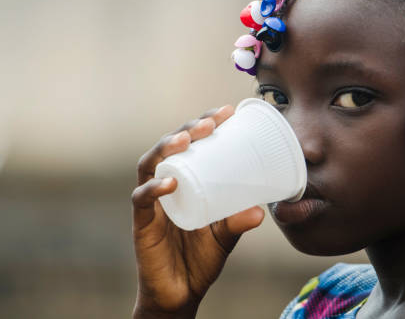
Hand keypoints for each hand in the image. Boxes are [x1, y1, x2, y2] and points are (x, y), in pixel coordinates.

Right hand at [132, 105, 264, 317]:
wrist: (182, 293)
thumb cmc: (201, 257)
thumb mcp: (226, 236)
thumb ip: (238, 222)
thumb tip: (262, 210)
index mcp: (186, 181)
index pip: (191, 145)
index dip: (204, 124)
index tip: (226, 111)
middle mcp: (166, 186)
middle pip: (169, 147)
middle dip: (187, 129)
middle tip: (210, 122)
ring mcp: (152, 203)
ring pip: (150, 165)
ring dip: (166, 148)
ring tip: (187, 138)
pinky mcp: (143, 224)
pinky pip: (142, 201)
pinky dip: (153, 190)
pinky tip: (169, 183)